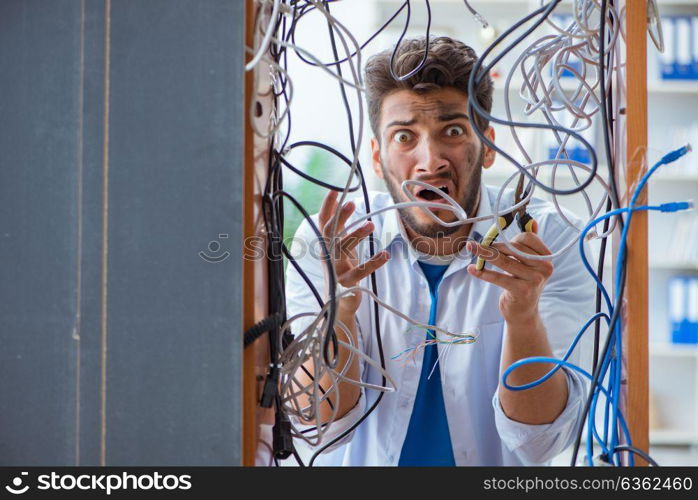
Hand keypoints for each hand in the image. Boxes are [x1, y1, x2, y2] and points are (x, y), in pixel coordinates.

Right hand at [318, 190, 389, 313]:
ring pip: (342, 249)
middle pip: (330, 233)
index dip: (327, 207)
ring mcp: (335, 269)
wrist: (337, 303)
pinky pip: (359, 272)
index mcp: (326, 244)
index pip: (324, 222)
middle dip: (339, 218)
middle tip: (351, 204)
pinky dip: (373, 262)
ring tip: (371, 224)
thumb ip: (340, 229)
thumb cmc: (340, 269)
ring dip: (356, 235)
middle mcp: (327, 255)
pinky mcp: (346, 283)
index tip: (335, 189)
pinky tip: (385, 254)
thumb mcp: (340, 247)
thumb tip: (343, 203)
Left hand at [466, 221, 552, 322]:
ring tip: (471, 248)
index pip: (528, 238)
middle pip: (514, 248)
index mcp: (547, 258)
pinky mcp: (521, 291)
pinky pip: (498, 277)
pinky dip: (482, 273)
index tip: (499, 244)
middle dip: (494, 245)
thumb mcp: (530, 264)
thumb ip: (530, 244)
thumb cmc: (524, 282)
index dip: (511, 238)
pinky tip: (472, 269)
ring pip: (504, 261)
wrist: (524, 311)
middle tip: (478, 246)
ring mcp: (534, 280)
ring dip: (484, 253)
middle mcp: (544, 268)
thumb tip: (532, 221)